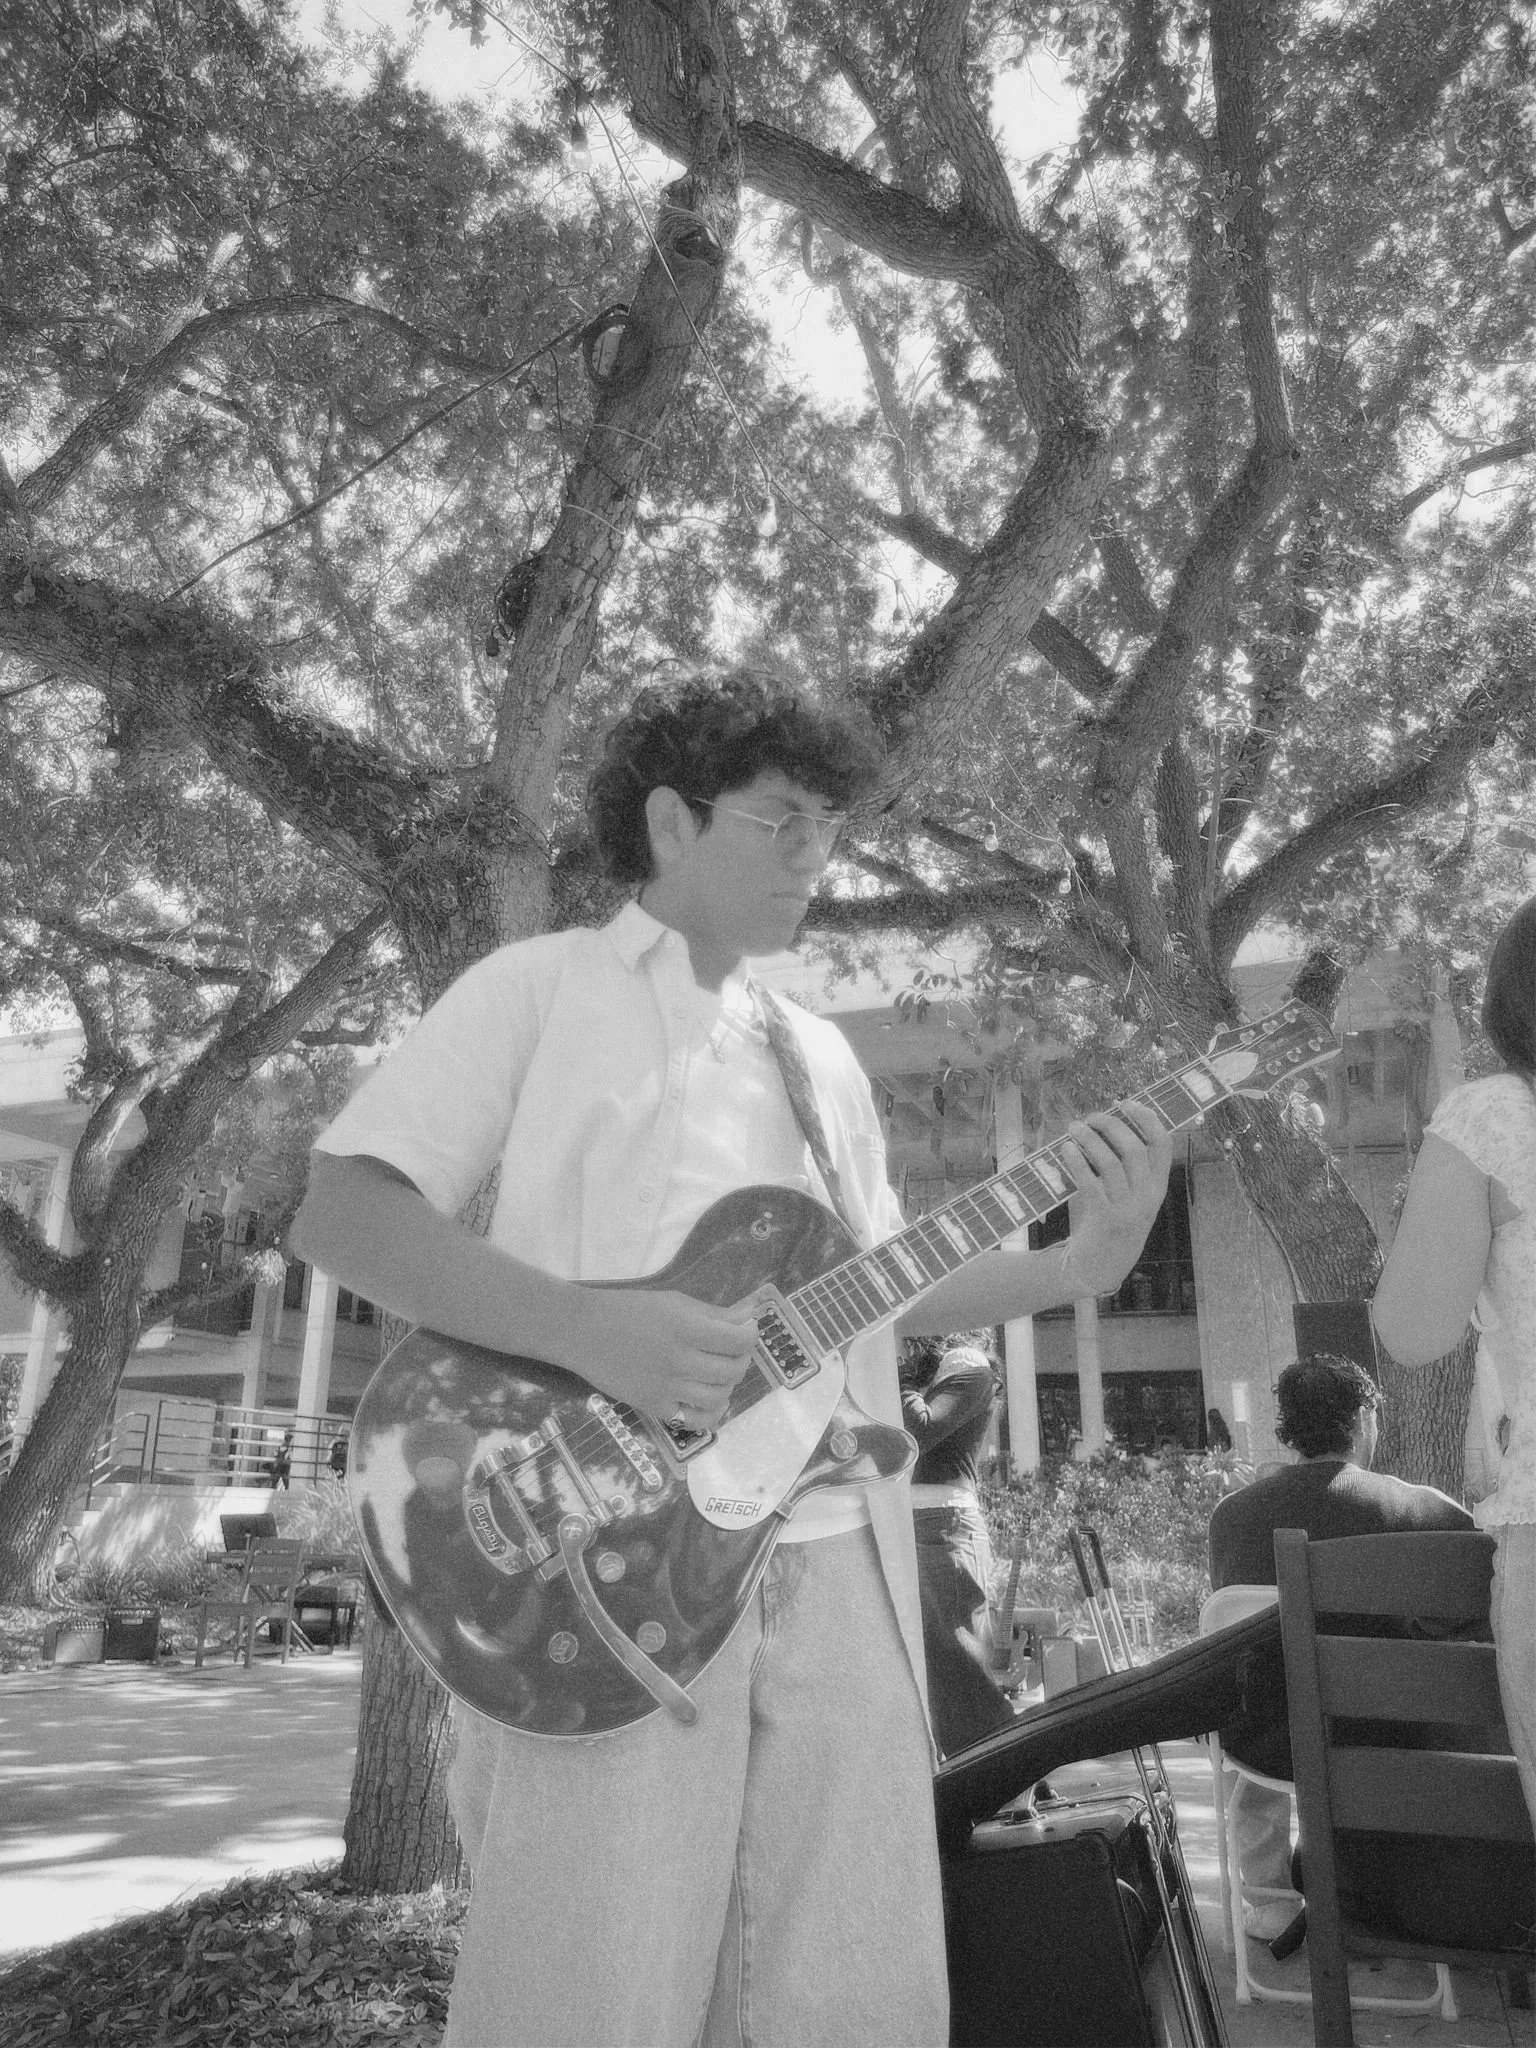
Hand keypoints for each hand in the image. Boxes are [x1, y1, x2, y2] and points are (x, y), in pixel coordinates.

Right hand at [575, 1286, 758, 1431]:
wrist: (584, 1332)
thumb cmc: (628, 1309)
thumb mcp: (673, 1302)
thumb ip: (712, 1313)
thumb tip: (747, 1318)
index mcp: (686, 1328)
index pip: (738, 1340)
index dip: (750, 1336)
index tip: (746, 1331)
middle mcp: (680, 1360)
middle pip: (732, 1370)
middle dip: (741, 1359)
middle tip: (733, 1352)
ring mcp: (667, 1388)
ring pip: (719, 1397)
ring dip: (728, 1385)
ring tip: (719, 1373)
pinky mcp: (655, 1407)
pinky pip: (695, 1420)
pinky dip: (711, 1413)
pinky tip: (710, 1400)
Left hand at [1060, 1101, 1171, 1294]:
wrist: (1100, 1267)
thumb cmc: (1110, 1222)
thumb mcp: (1129, 1195)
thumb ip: (1124, 1166)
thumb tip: (1104, 1124)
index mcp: (1157, 1187)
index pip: (1163, 1144)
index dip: (1146, 1118)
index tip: (1126, 1103)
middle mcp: (1147, 1197)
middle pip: (1134, 1149)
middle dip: (1112, 1126)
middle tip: (1091, 1117)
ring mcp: (1128, 1209)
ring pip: (1111, 1162)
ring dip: (1090, 1139)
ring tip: (1073, 1128)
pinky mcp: (1104, 1218)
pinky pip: (1090, 1183)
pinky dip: (1076, 1161)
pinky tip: (1065, 1150)